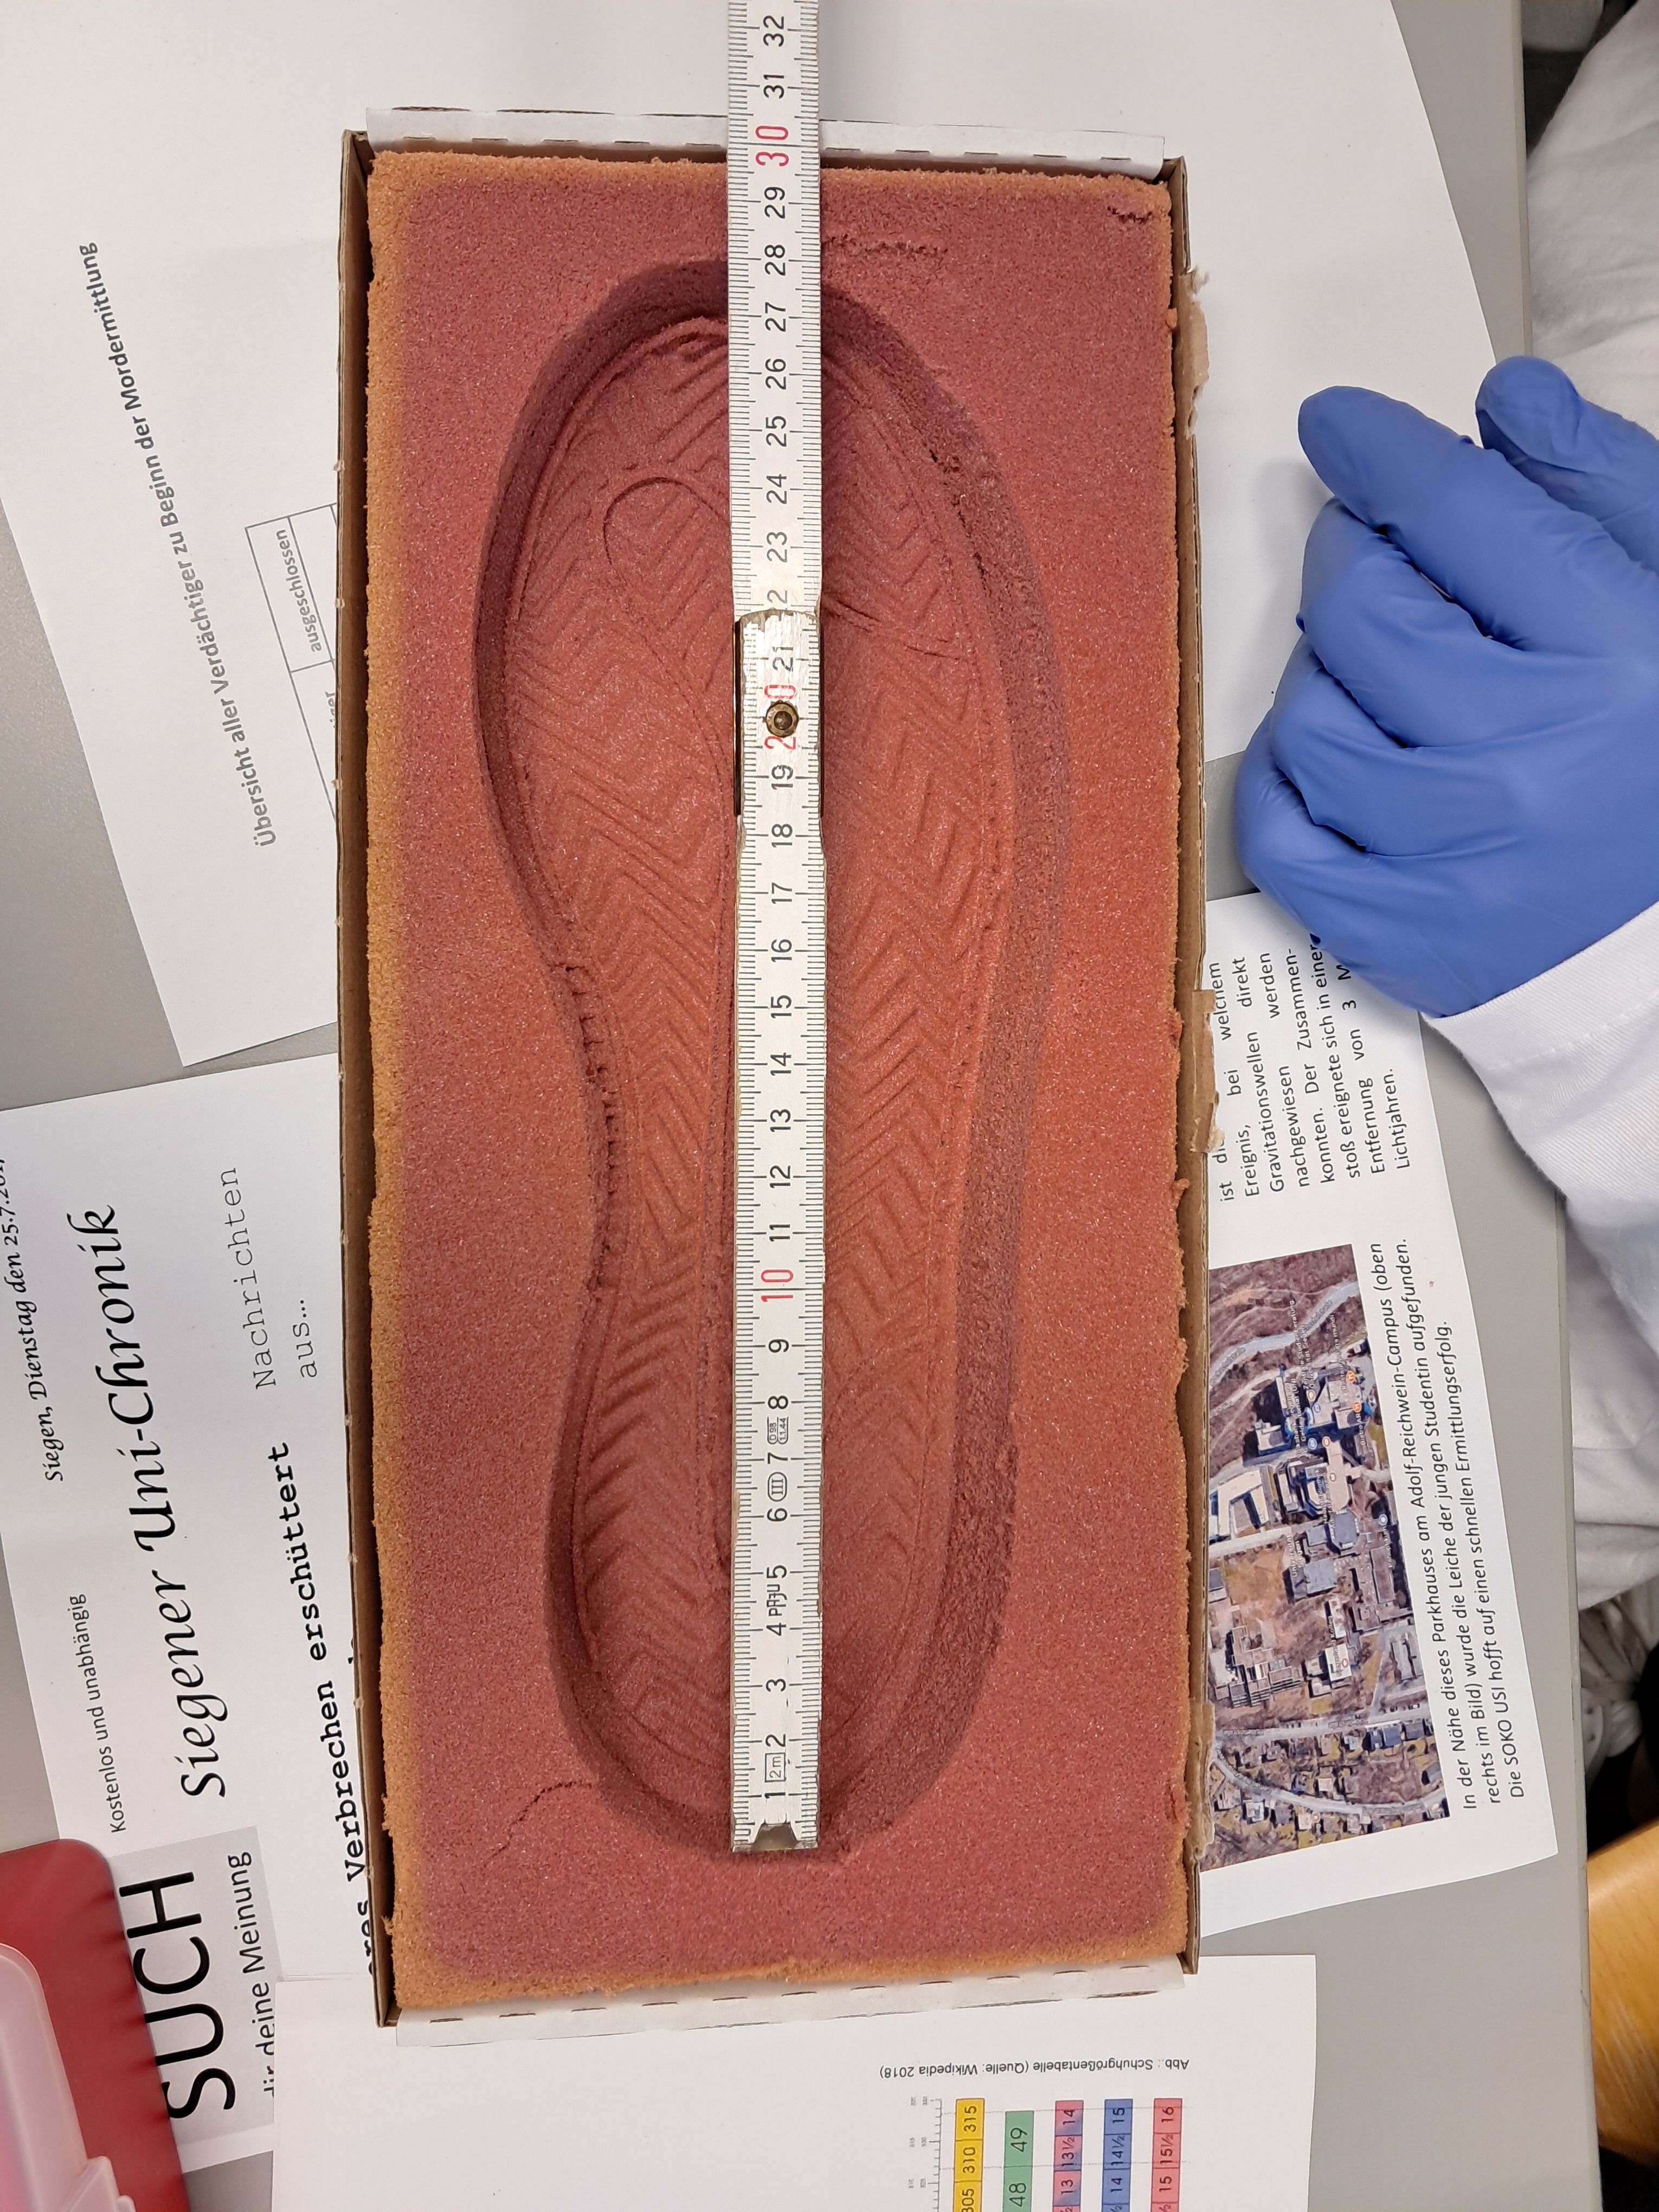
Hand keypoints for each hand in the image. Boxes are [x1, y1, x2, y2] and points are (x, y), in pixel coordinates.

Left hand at [1234, 357, 1658, 1015]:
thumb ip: (1597, 486)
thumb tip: (1501, 401)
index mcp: (1610, 658)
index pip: (1456, 515)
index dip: (1380, 451)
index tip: (1339, 425)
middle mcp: (1524, 759)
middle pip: (1360, 608)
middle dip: (1357, 559)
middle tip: (1387, 563)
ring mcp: (1451, 858)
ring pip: (1306, 717)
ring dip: (1327, 674)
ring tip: (1389, 678)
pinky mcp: (1397, 933)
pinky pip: (1277, 833)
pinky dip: (1288, 782)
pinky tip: (1344, 758)